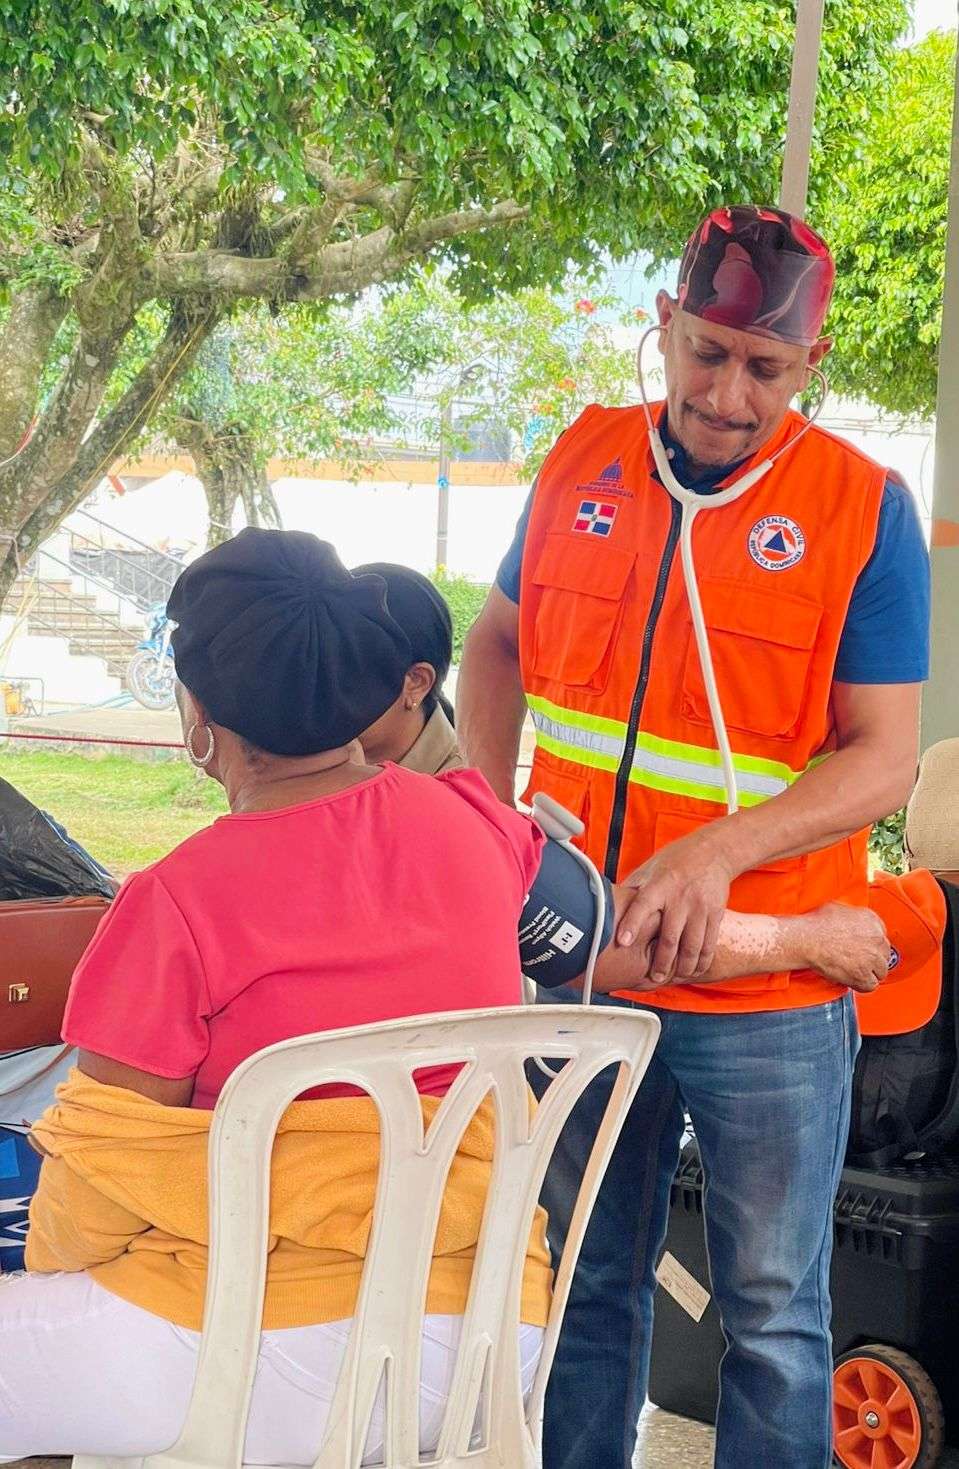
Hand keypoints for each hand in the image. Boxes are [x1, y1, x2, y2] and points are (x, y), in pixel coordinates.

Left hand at [617, 829, 733, 982]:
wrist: (713, 851)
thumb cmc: (676, 861)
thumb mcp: (650, 868)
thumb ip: (634, 889)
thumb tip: (608, 905)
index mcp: (659, 884)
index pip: (643, 905)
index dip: (631, 924)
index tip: (622, 941)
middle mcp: (680, 897)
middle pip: (669, 936)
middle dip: (661, 962)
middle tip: (653, 977)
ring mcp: (700, 907)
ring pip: (692, 946)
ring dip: (682, 967)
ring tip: (672, 977)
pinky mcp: (716, 914)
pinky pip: (709, 944)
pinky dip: (701, 962)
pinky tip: (692, 970)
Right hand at [802, 903, 890, 993]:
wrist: (808, 940)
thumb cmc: (817, 924)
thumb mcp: (839, 908)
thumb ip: (853, 917)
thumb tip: (851, 922)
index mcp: (871, 920)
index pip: (881, 935)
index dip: (871, 943)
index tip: (865, 947)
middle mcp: (876, 938)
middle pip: (883, 953)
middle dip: (872, 957)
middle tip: (858, 959)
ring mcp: (872, 958)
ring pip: (881, 970)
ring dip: (870, 972)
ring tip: (856, 970)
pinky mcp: (863, 975)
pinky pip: (871, 985)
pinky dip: (862, 984)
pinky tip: (854, 979)